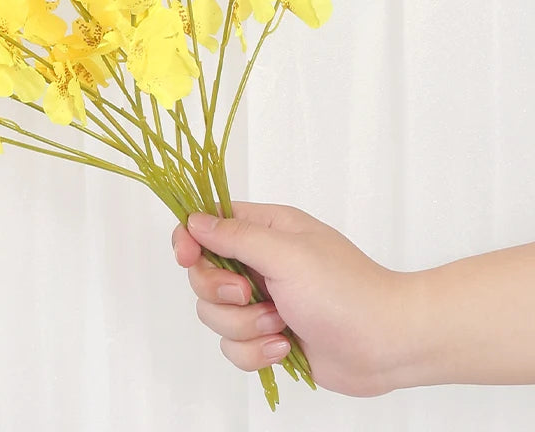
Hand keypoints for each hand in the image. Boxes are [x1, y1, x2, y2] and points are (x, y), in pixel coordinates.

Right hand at [172, 202, 410, 396]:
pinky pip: (234, 348)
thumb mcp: (286, 253)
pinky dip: (256, 353)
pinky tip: (286, 348)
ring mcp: (263, 301)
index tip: (187, 257)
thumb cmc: (344, 290)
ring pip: (215, 316)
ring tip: (280, 325)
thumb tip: (194, 221)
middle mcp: (259, 263)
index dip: (189, 240)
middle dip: (221, 294)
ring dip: (245, 326)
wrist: (388, 345)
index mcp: (265, 229)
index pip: (207, 224)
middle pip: (202, 275)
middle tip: (250, 296)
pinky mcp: (268, 337)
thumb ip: (236, 237)